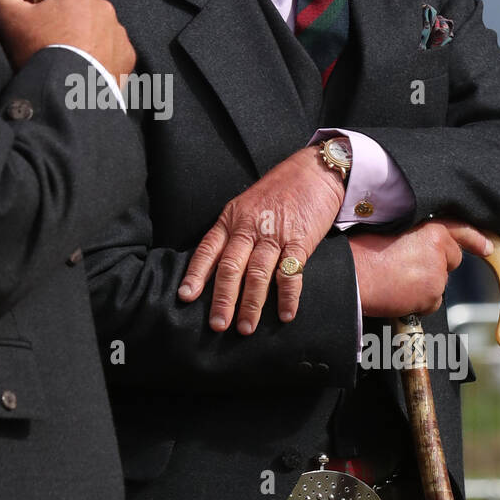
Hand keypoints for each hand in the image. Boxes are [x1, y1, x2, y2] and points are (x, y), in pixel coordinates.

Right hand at [0, 0, 135, 78]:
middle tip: (44, 45)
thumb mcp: (8, 18)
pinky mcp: (125, 57)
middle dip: (61, 22)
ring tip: (64, 61)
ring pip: (93, 30)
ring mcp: (117, 33)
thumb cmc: (40, 53)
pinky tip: (81, 71)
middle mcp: (103, 7)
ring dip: (81, 40)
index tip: (31, 21)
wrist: (68, 96)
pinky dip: (97, 58)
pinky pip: (109, 52)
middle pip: (75, 8)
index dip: (39, 1)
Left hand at [177, 146, 344, 333]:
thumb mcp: (245, 206)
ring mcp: (275, 235)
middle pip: (231, 267)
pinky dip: (288, 296)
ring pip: (258, 274)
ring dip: (251, 304)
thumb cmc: (277, 191)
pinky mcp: (301, 240)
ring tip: (245, 328)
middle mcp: (249, 228)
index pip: (208, 249)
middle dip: (223, 299)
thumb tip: (216, 266)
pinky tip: (285, 314)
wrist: (313, 171)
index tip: (186, 297)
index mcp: (231, 219)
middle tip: (217, 325)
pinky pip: (291, 272)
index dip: (196, 274)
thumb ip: (232, 232)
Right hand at [350, 221, 491, 316]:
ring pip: (438, 284)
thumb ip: (414, 237)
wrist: (351, 276)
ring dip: (424, 284)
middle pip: (449, 262)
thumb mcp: (391, 231)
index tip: (486, 246)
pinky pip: (430, 302)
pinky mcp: (431, 297)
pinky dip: (418, 301)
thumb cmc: (361, 252)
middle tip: (407, 266)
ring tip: (396, 281)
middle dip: (436, 265)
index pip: (459, 232)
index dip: (474, 238)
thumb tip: (420, 248)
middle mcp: (440, 252)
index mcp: (431, 230)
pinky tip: (398, 294)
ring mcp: (437, 277)